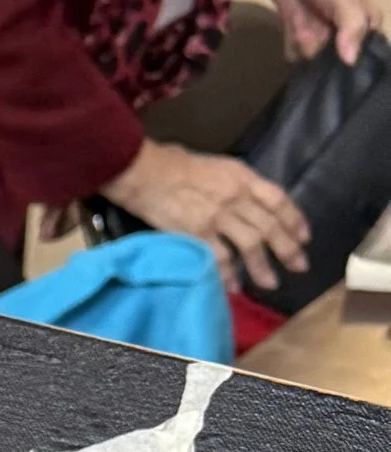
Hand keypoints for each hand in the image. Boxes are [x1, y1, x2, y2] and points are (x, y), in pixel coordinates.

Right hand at [100, 135, 309, 294]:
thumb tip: (249, 202)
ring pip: (251, 245)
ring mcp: (218, 217)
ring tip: (271, 283)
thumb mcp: (218, 166)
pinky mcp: (198, 234)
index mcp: (243, 178)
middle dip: (288, 248)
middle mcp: (236, 198)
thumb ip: (237, 184)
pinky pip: (220, 258)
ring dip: (263, 266)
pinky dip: (229, 274)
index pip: (278, 200)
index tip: (304, 236)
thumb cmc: (177, 164)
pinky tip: (235, 287)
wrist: (147, 173)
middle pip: (270, 226)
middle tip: (300, 266)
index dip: (295, 219)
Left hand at [250, 0, 381, 65]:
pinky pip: (298, 56)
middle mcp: (347, 34)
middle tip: (318, 36)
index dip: (358, 61)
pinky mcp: (301, 39)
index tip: (344, 59)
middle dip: (327, 56)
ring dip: (307, 47)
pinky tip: (292, 31)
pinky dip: (293, 46)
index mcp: (368, 22)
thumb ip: (352, 29)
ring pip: (317, 62)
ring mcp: (323, 37)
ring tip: (303, 27)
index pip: (370, 54)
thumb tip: (350, 61)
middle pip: (340, 63)